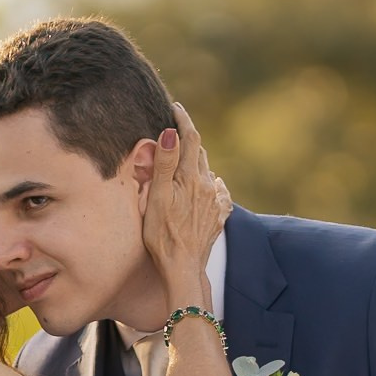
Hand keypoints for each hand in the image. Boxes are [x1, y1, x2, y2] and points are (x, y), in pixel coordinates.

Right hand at [139, 103, 228, 305]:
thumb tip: (170, 132)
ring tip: (183, 164)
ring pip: (207, 173)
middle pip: (200, 154)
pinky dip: (210, 185)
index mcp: (191, 178)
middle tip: (174, 135)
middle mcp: (208, 186)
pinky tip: (208, 188)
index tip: (175, 107)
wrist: (183, 268)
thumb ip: (164, 163)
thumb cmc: (162, 234)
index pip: (190, 138)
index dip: (183, 120)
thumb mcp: (156, 197)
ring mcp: (215, 203)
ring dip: (196, 164)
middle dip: (188, 141)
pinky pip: (217, 193)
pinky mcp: (218, 217)